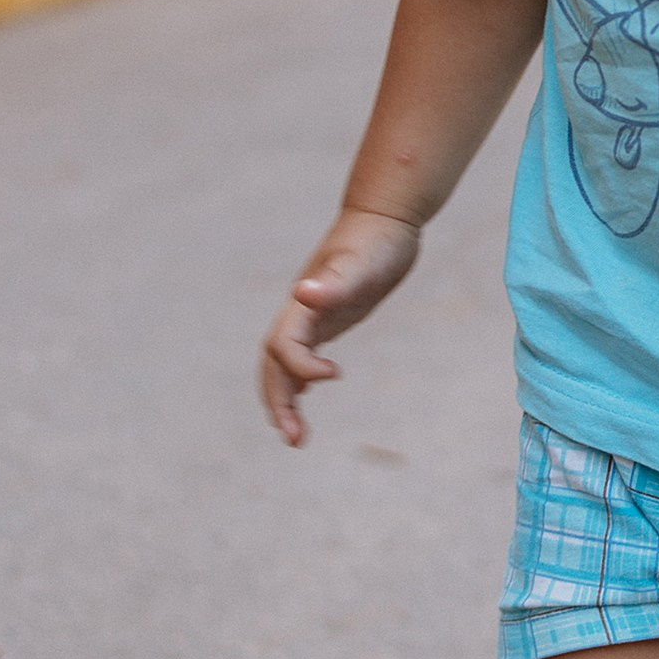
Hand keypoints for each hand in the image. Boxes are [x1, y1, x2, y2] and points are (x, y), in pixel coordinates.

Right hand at [259, 206, 421, 444]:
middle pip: (273, 365)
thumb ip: (335, 282)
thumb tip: (302, 293)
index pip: (283, 346)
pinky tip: (306, 398)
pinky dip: (299, 379)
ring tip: (297, 438)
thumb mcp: (362, 263)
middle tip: (296, 440)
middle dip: (278, 403)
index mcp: (303, 304)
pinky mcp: (328, 318)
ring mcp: (312, 317)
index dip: (300, 368)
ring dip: (285, 400)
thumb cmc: (377, 240)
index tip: (336, 375)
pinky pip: (302, 355)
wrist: (385, 218)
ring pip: (284, 365)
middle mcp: (301, 313)